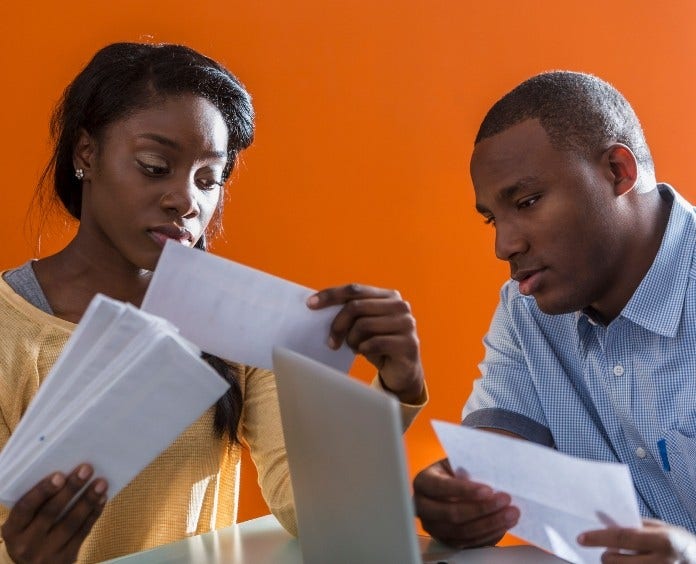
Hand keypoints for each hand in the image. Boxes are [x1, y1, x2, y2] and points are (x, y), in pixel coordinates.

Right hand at [1, 464, 107, 563]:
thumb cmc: (30, 534)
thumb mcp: (24, 522)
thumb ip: (38, 503)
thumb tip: (67, 474)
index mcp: (12, 529)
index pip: (25, 507)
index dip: (43, 490)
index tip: (60, 475)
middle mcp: (26, 544)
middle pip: (51, 512)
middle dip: (71, 488)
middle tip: (87, 469)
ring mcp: (46, 554)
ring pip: (71, 523)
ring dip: (88, 500)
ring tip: (101, 483)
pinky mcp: (66, 559)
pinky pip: (83, 533)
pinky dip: (94, 514)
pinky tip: (101, 499)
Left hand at [307, 284, 423, 402]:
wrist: (401, 371)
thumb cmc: (377, 344)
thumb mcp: (363, 325)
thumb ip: (350, 313)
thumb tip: (317, 306)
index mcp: (389, 295)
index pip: (354, 289)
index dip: (331, 295)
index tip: (310, 304)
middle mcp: (400, 306)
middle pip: (356, 307)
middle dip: (338, 324)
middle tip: (330, 342)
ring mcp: (407, 324)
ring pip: (364, 325)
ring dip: (352, 340)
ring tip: (354, 347)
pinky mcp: (409, 343)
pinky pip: (375, 343)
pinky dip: (364, 349)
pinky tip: (365, 352)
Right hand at [413, 458, 518, 547]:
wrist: (448, 484)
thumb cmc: (454, 471)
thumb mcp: (456, 463)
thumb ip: (467, 471)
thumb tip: (490, 483)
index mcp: (423, 482)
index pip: (441, 487)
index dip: (464, 490)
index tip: (488, 490)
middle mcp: (423, 507)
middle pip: (452, 514)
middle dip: (482, 509)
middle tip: (505, 501)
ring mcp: (434, 527)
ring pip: (462, 532)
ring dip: (490, 524)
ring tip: (510, 515)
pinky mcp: (446, 540)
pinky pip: (469, 544)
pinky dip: (488, 535)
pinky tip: (502, 526)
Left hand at [578, 519, 695, 562]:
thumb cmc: (681, 544)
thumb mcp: (664, 529)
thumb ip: (635, 525)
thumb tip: (604, 520)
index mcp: (664, 541)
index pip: (622, 538)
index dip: (598, 537)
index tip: (581, 538)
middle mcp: (663, 563)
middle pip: (616, 561)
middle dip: (606, 556)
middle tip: (608, 552)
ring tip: (624, 559)